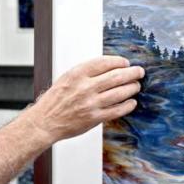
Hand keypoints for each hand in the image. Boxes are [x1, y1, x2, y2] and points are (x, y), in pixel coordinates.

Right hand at [29, 55, 143, 142]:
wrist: (45, 121)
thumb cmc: (54, 100)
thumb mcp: (66, 78)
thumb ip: (85, 73)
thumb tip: (109, 68)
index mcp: (77, 74)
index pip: (105, 62)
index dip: (119, 61)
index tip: (125, 63)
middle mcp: (85, 87)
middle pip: (116, 76)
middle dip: (132, 73)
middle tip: (139, 72)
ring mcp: (90, 103)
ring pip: (120, 92)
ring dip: (132, 88)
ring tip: (136, 86)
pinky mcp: (94, 118)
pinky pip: (117, 110)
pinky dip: (127, 105)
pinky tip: (131, 102)